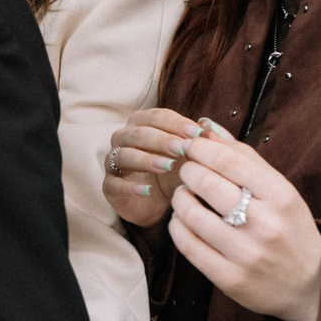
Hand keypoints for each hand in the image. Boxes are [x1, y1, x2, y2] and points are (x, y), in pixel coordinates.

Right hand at [105, 108, 201, 228]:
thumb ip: (198, 141)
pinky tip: (148, 190)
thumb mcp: (188, 156)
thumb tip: (210, 126)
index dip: (175, 123)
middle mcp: (123, 139)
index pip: (155, 116)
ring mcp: (113, 163)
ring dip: (146, 160)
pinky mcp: (110, 186)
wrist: (159, 204)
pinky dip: (130, 187)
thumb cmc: (172, 172)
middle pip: (138, 133)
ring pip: (123, 155)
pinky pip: (114, 184)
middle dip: (161, 139)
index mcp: (141, 124)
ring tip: (167, 166)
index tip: (196, 133)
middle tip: (181, 148)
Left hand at [165, 120, 320, 320]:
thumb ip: (245, 159)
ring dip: (180, 198)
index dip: (201, 147)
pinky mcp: (229, 279)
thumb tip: (208, 127)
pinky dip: (178, 225)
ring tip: (185, 195)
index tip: (191, 145)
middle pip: (206, 183)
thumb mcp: (281, 192)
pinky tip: (183, 220)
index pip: (229, 161)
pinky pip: (187, 244)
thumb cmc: (290, 230)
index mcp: (282, 197)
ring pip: (191, 213)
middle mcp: (266, 225)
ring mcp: (247, 254)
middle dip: (188, 170)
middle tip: (187, 170)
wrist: (311, 286)